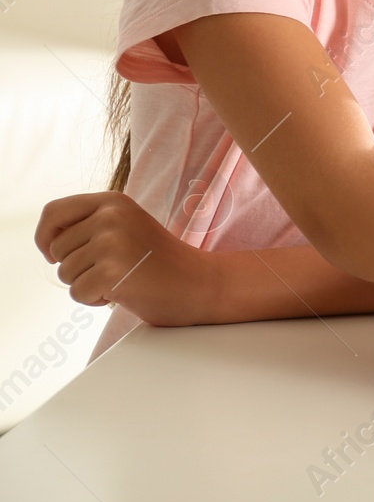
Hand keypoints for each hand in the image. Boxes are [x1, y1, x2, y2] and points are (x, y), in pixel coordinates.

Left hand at [35, 192, 216, 325]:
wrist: (199, 283)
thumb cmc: (159, 260)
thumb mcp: (126, 226)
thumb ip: (90, 224)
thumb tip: (46, 240)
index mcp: (113, 201)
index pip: (53, 212)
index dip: (44, 236)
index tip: (53, 254)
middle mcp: (111, 216)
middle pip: (56, 249)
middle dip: (75, 267)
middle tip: (110, 269)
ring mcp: (111, 243)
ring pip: (65, 273)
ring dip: (87, 284)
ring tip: (121, 279)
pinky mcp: (111, 272)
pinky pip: (77, 293)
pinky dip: (95, 300)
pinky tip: (122, 292)